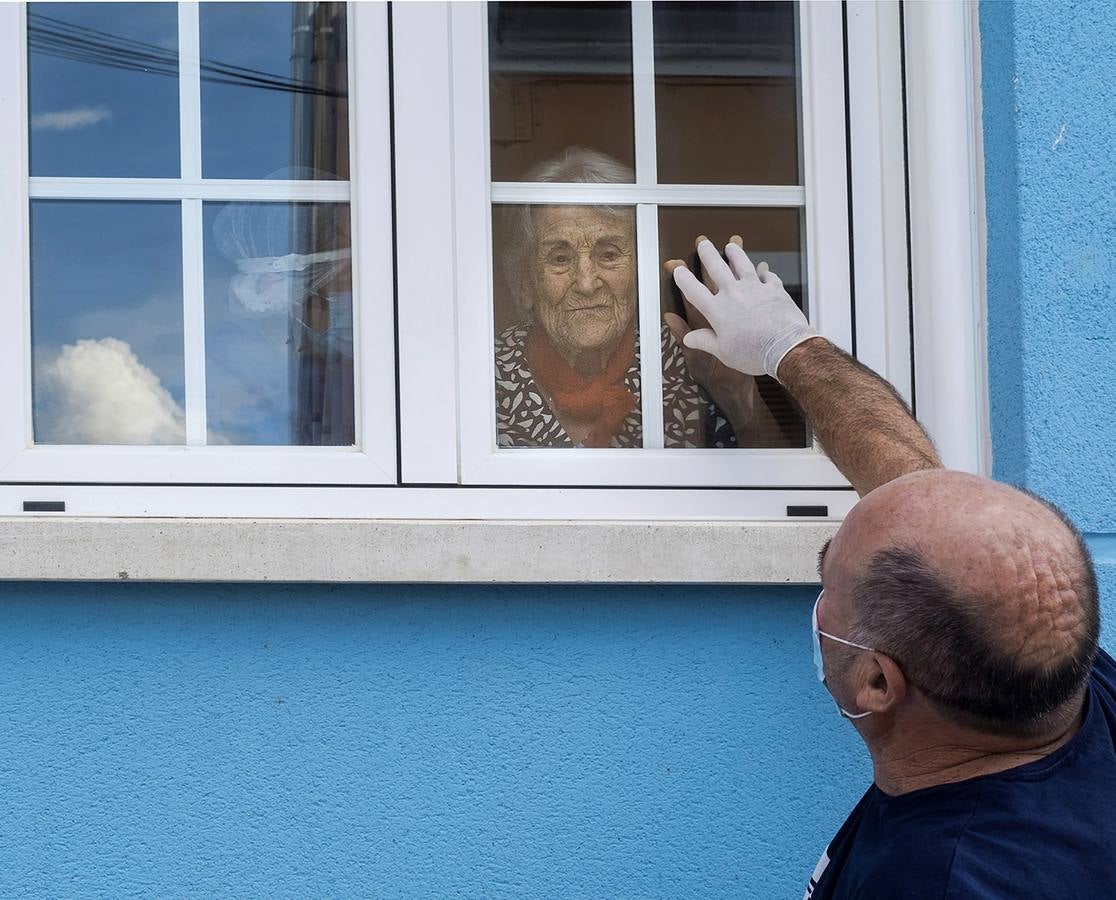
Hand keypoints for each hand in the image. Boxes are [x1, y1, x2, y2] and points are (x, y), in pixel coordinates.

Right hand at [670, 237, 815, 379]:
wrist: (784, 347)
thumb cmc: (753, 353)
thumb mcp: (723, 352)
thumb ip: (705, 341)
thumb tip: (689, 338)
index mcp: (718, 311)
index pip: (694, 291)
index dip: (684, 279)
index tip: (679, 271)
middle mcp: (734, 294)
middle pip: (717, 268)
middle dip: (708, 254)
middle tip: (703, 243)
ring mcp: (755, 289)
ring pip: (742, 264)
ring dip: (735, 254)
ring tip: (731, 246)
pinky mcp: (774, 289)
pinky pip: (768, 276)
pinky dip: (765, 272)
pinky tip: (764, 270)